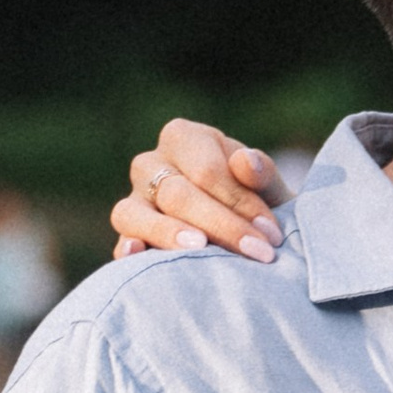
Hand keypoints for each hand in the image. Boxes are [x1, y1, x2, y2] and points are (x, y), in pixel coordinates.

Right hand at [112, 119, 285, 262]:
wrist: (245, 234)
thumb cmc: (255, 204)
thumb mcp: (267, 186)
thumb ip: (262, 173)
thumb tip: (246, 163)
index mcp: (184, 138)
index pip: (207, 171)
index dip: (240, 202)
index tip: (271, 233)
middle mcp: (151, 163)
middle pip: (178, 195)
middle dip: (222, 226)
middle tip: (258, 252)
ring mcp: (133, 199)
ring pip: (135, 213)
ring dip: (168, 233)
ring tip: (200, 249)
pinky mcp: (128, 234)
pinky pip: (121, 240)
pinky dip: (127, 249)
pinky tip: (137, 254)